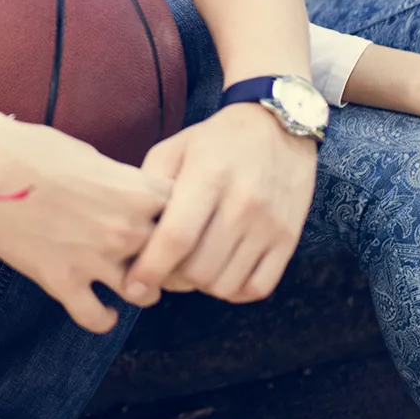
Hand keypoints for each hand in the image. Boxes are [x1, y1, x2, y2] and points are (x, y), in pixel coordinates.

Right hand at [0, 112, 171, 333]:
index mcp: (137, 193)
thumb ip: (123, 186)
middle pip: (171, 259)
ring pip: (144, 295)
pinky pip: (97, 318)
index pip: (185, 215)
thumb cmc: (33, 149)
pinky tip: (103, 310)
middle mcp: (125, 230)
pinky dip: (103, 318)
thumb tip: (134, 201)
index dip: (178, 220)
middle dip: (164, 258)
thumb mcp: (93, 157)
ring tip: (129, 282)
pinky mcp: (63, 282)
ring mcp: (95, 260)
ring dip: (139, 289)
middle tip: (151, 256)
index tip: (166, 222)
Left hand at [124, 103, 316, 305]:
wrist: (278, 127)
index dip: (151, 268)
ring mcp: (269, 224)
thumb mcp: (174, 148)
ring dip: (200, 287)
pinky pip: (257, 287)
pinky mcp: (288, 239)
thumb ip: (149, 187)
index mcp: (208, 176)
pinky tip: (220, 273)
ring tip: (190, 268)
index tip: (132, 285)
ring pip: (225, 285)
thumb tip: (130, 233)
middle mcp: (243, 203)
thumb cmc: (216, 141)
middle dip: (171, 280)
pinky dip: (233, 291)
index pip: (177, 237)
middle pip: (199, 269)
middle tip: (161, 270)